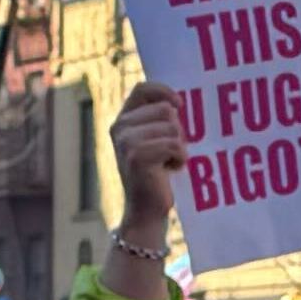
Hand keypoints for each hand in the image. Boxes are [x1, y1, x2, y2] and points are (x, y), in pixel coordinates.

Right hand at [109, 79, 191, 256]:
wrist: (146, 210)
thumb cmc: (156, 173)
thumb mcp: (154, 140)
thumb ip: (158, 119)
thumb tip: (178, 101)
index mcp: (122, 120)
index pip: (142, 89)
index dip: (163, 91)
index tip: (179, 104)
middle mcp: (120, 128)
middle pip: (165, 110)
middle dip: (176, 131)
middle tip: (168, 152)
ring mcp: (127, 142)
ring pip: (172, 128)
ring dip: (179, 147)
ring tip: (167, 163)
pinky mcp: (138, 157)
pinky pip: (174, 145)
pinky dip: (180, 158)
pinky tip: (169, 170)